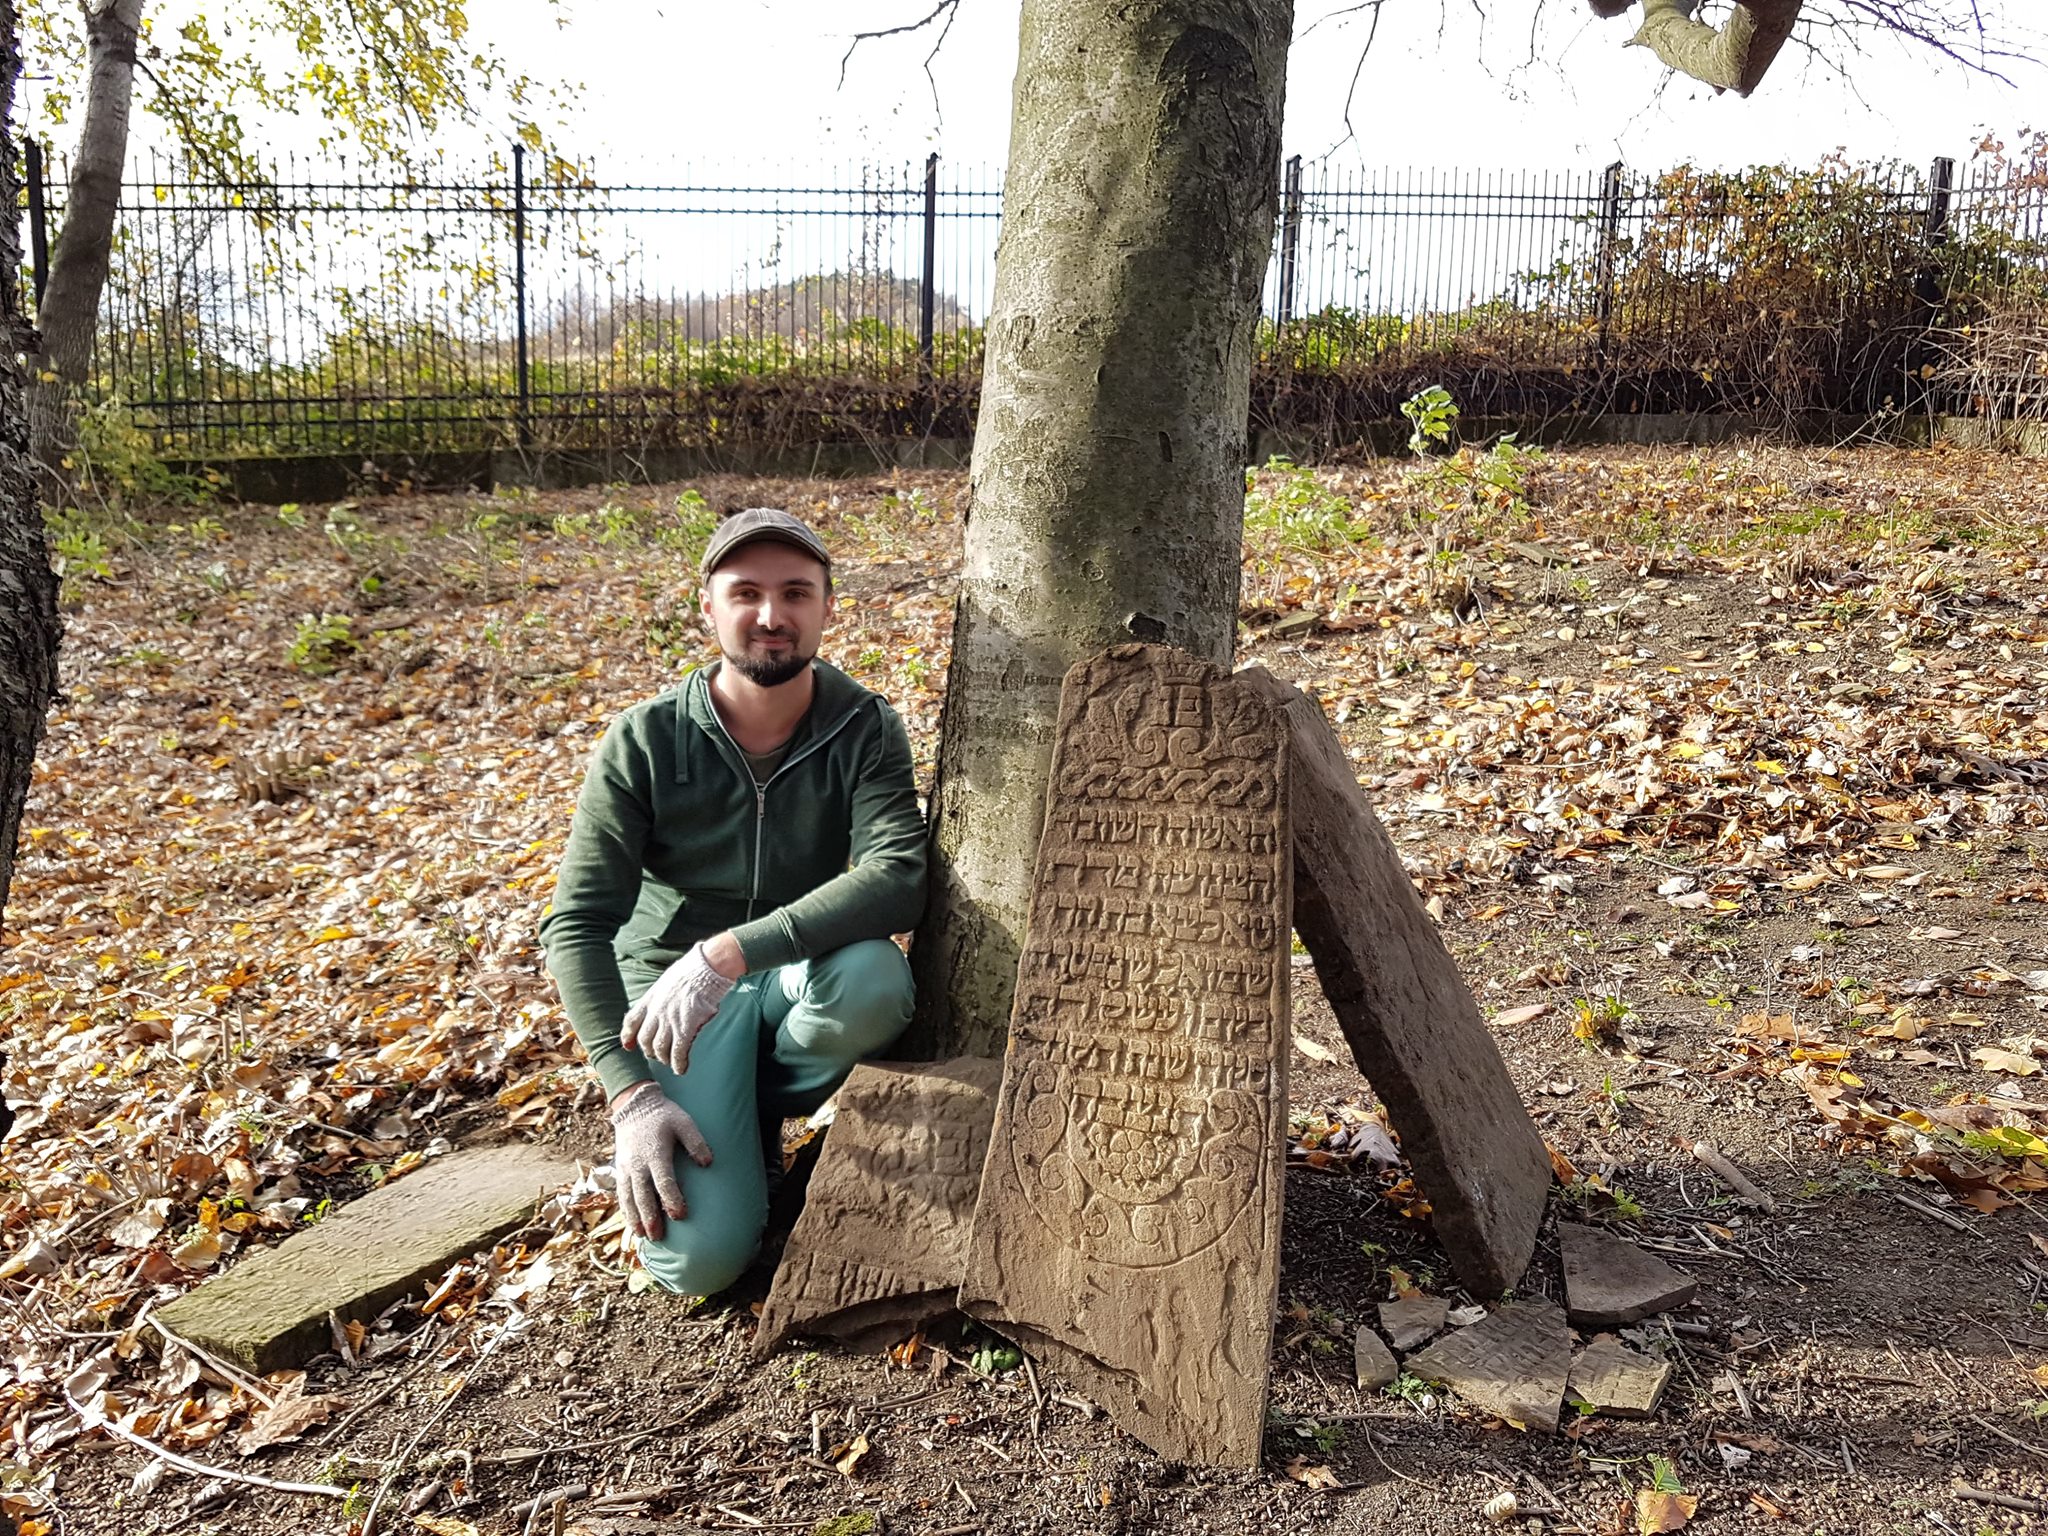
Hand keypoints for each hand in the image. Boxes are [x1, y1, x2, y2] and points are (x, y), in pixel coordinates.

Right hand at [610, 1082, 712, 1240]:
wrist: (635, 1106)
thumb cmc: (664, 1115)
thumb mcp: (684, 1122)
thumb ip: (696, 1142)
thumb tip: (708, 1163)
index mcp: (655, 1153)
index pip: (664, 1182)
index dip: (672, 1200)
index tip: (681, 1215)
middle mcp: (637, 1163)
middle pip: (643, 1195)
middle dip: (650, 1217)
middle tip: (658, 1237)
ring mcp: (626, 1167)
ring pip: (628, 1197)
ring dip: (635, 1218)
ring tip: (643, 1236)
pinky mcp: (620, 1169)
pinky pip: (621, 1193)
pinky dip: (625, 1209)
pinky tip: (632, 1222)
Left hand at [620, 941, 735, 1075]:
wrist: (707, 968)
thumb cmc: (692, 971)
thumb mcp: (667, 980)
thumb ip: (661, 994)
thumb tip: (663, 1000)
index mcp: (650, 999)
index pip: (631, 1021)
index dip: (627, 1035)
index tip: (628, 1045)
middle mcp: (656, 1012)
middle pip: (644, 1039)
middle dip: (649, 1050)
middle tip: (657, 1055)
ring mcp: (669, 1020)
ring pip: (659, 1048)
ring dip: (664, 1058)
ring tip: (670, 1062)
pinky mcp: (685, 1028)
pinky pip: (677, 1052)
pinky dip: (678, 1063)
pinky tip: (681, 1068)